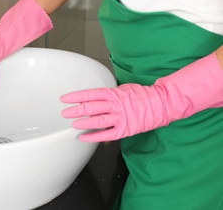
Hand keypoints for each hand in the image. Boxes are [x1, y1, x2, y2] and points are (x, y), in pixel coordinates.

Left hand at [61, 52, 222, 141]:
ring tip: (73, 124)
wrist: (161, 104)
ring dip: (83, 123)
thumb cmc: (142, 95)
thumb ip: (109, 94)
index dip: (76, 97)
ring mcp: (120, 118)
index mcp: (114, 94)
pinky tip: (84, 138)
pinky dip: (94, 136)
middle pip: (91, 108)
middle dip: (76, 110)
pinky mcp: (125, 129)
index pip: (91, 94)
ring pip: (98, 121)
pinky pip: (107, 134)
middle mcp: (115, 105)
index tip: (65, 99)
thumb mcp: (124, 89)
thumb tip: (95, 97)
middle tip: (65, 112)